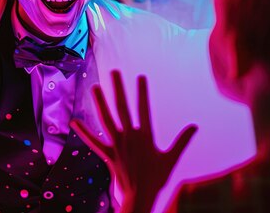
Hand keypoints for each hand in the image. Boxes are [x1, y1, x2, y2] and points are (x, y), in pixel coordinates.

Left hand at [70, 70, 196, 212]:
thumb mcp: (171, 159)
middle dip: (118, 88)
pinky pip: (93, 142)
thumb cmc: (157, 178)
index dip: (142, 92)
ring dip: (100, 102)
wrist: (140, 197)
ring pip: (106, 119)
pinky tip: (74, 122)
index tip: (141, 76)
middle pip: (122, 108)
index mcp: (145, 135)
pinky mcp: (107, 154)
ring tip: (95, 87)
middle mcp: (129, 136)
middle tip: (114, 72)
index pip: (144, 108)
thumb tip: (194, 126)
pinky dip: (83, 132)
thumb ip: (182, 141)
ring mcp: (116, 145)